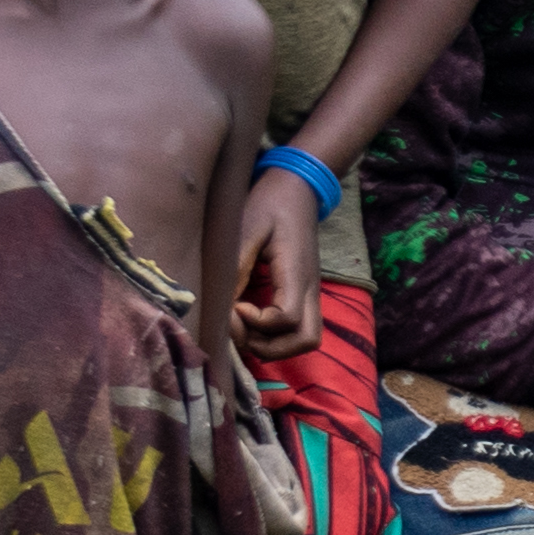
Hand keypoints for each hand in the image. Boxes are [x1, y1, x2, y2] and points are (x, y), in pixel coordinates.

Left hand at [234, 178, 323, 358]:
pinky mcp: (304, 292)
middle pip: (307, 340)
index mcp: (296, 273)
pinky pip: (299, 328)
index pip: (287, 319)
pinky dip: (276, 336)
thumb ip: (236, 268)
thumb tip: (222, 306)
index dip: (257, 323)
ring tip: (244, 328)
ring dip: (275, 345)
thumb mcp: (246, 230)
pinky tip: (250, 320)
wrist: (296, 186)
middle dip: (271, 347)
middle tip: (241, 330)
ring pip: (307, 339)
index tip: (235, 306)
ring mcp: (311, 293)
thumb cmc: (269, 204)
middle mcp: (310, 289)